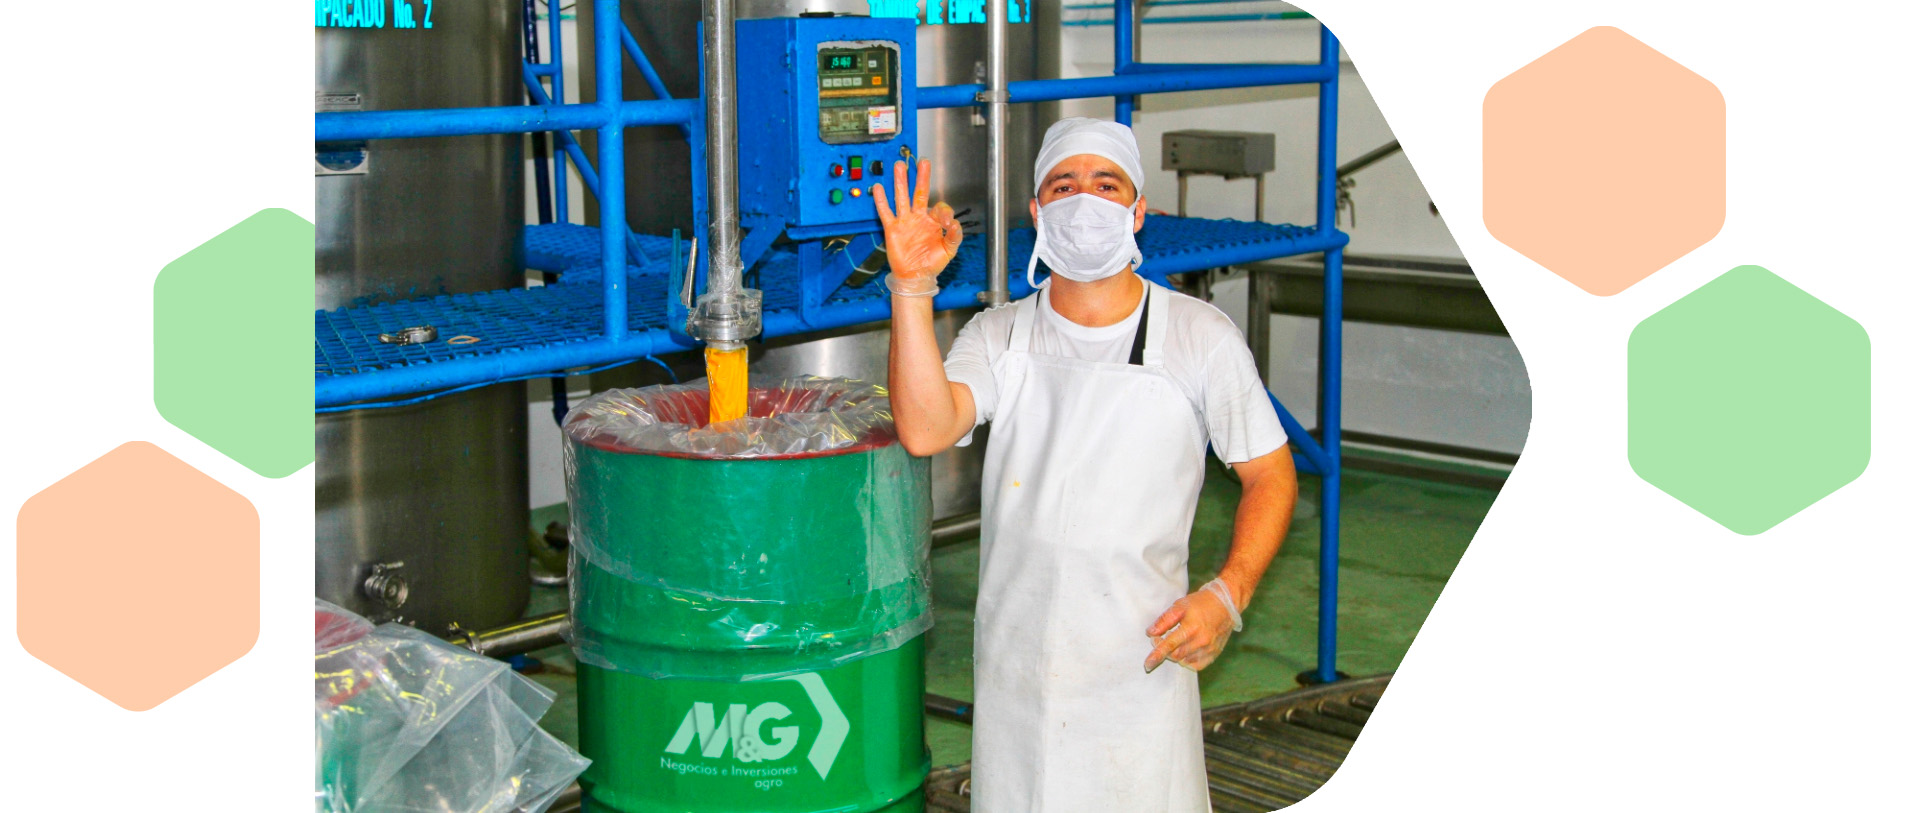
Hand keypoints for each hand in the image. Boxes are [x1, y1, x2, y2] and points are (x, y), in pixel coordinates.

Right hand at [872, 159, 961, 295]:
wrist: (915, 277)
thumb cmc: (932, 263)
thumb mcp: (949, 250)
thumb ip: (954, 236)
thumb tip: (955, 223)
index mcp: (933, 222)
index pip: (940, 207)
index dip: (945, 212)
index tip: (946, 223)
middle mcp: (919, 218)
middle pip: (920, 193)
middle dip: (921, 178)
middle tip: (922, 162)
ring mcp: (905, 222)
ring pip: (902, 197)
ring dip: (901, 182)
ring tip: (899, 166)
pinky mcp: (893, 229)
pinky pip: (886, 212)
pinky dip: (881, 201)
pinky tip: (879, 188)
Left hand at [1143, 587, 1237, 672]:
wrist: (1226, 603)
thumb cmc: (1201, 602)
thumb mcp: (1180, 605)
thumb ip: (1165, 620)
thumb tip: (1151, 632)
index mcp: (1191, 628)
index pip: (1169, 645)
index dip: (1157, 655)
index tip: (1147, 664)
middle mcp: (1201, 641)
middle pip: (1176, 655)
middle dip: (1165, 651)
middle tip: (1161, 641)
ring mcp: (1209, 649)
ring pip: (1185, 661)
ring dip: (1176, 655)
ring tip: (1176, 642)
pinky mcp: (1215, 653)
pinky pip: (1197, 665)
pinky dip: (1188, 661)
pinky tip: (1186, 651)